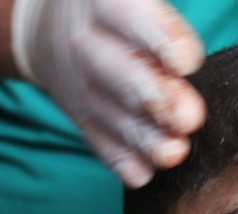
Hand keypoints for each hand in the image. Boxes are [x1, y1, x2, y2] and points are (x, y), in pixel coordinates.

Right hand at [11, 0, 206, 187]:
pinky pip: (98, 142)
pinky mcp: (80, 118)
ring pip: (114, 116)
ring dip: (145, 139)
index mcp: (101, 3)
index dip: (160, 41)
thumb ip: (161, 19)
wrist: (49, 27)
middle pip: (122, 75)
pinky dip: (120, 161)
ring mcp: (79, 86)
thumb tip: (187, 51)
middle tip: (189, 118)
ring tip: (174, 152)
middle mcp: (85, 45)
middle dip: (157, 100)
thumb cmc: (112, 8)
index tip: (188, 63)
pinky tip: (143, 173)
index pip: (130, 18)